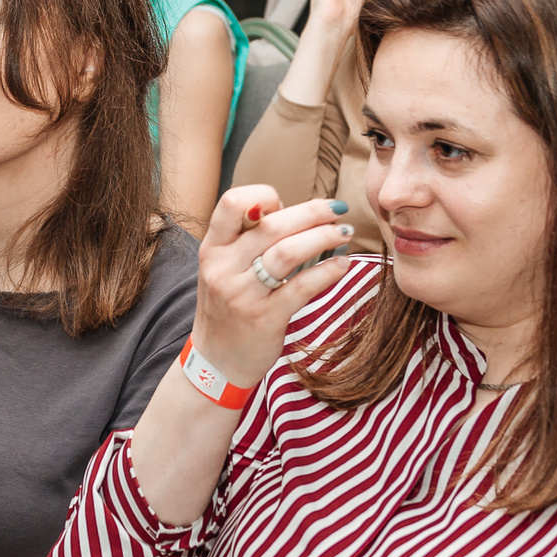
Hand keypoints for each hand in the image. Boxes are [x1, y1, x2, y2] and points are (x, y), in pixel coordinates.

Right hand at [191, 187, 358, 391]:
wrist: (218, 361)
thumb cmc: (228, 306)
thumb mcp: (223, 267)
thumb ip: (247, 239)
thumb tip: (291, 210)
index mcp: (213, 248)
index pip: (232, 202)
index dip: (264, 195)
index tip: (289, 205)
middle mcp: (223, 268)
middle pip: (272, 225)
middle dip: (312, 212)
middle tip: (337, 210)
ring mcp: (243, 294)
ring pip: (288, 253)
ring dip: (324, 237)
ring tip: (344, 232)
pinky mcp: (265, 318)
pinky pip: (302, 287)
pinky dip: (327, 272)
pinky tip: (342, 266)